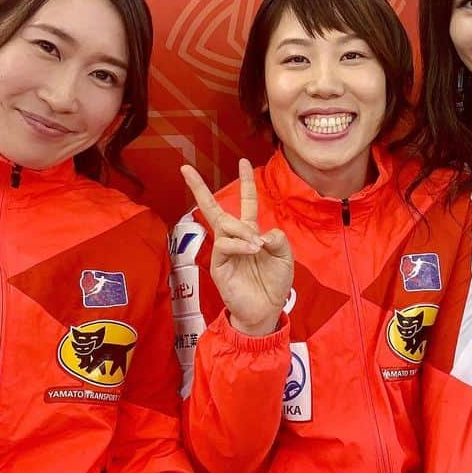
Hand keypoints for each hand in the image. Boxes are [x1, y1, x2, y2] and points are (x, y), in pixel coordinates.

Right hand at [180, 160, 292, 336]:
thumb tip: (261, 232)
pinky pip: (224, 244)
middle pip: (214, 208)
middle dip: (199, 188)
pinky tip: (251, 250)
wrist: (265, 310)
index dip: (245, 183)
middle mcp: (234, 238)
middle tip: (185, 169)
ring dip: (242, 231)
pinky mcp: (218, 264)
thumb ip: (279, 239)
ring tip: (257, 247)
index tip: (243, 162)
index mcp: (251, 233)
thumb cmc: (274, 284)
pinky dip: (239, 244)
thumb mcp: (285, 257)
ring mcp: (224, 250)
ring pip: (224, 225)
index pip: (247, 202)